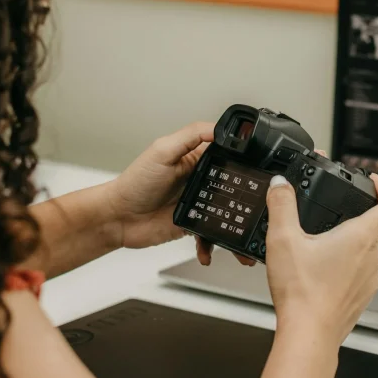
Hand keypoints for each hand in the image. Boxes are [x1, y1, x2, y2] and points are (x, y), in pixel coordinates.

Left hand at [105, 122, 254, 265]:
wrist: (118, 218)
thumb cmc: (134, 183)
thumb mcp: (162, 151)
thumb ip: (191, 135)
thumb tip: (219, 127)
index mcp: (195, 159)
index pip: (227, 154)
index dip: (243, 158)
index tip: (258, 165)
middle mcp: (199, 180)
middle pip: (233, 185)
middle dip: (247, 196)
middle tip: (259, 204)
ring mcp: (198, 204)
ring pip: (227, 212)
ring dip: (235, 224)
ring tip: (243, 233)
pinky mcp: (193, 225)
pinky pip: (211, 235)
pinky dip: (213, 245)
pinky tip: (210, 250)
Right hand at [263, 173, 377, 346]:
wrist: (308, 336)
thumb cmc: (302, 293)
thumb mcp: (283, 240)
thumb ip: (282, 205)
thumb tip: (280, 184)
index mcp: (360, 238)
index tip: (373, 182)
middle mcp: (371, 258)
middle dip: (365, 213)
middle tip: (343, 207)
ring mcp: (369, 280)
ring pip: (371, 251)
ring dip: (355, 241)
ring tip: (327, 240)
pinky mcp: (361, 298)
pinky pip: (361, 273)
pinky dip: (348, 265)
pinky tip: (323, 270)